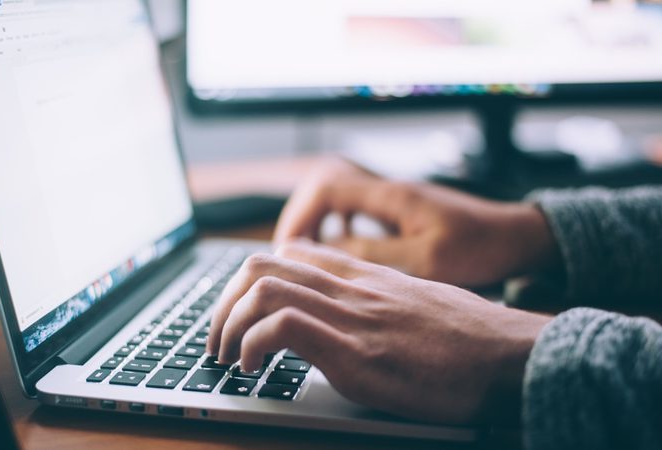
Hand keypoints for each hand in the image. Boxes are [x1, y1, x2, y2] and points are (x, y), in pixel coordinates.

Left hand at [207, 240, 551, 424]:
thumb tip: (352, 317)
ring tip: (226, 356)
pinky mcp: (357, 353)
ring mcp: (352, 316)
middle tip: (218, 338)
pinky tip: (253, 368)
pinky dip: (252, 345)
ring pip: (263, 288)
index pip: (291, 253)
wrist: (513, 356)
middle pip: (262, 264)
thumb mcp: (418, 304)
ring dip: (227, 324)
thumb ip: (378, 301)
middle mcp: (352, 288)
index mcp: (365, 276)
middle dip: (224, 302)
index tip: (242, 312)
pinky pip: (283, 327)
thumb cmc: (471, 338)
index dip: (252, 279)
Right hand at [274, 158, 559, 286]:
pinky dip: (338, 227)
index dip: (300, 215)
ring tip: (307, 255)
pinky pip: (355, 210)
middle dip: (301, 218)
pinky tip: (341, 250)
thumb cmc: (480, 247)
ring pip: (337, 198)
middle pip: (324, 187)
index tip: (289, 249)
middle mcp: (387, 190)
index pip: (326, 187)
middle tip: (290, 255)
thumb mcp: (427, 260)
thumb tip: (326, 253)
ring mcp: (393, 199)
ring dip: (317, 222)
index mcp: (391, 196)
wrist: (516, 237)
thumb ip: (374, 254)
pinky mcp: (400, 211)